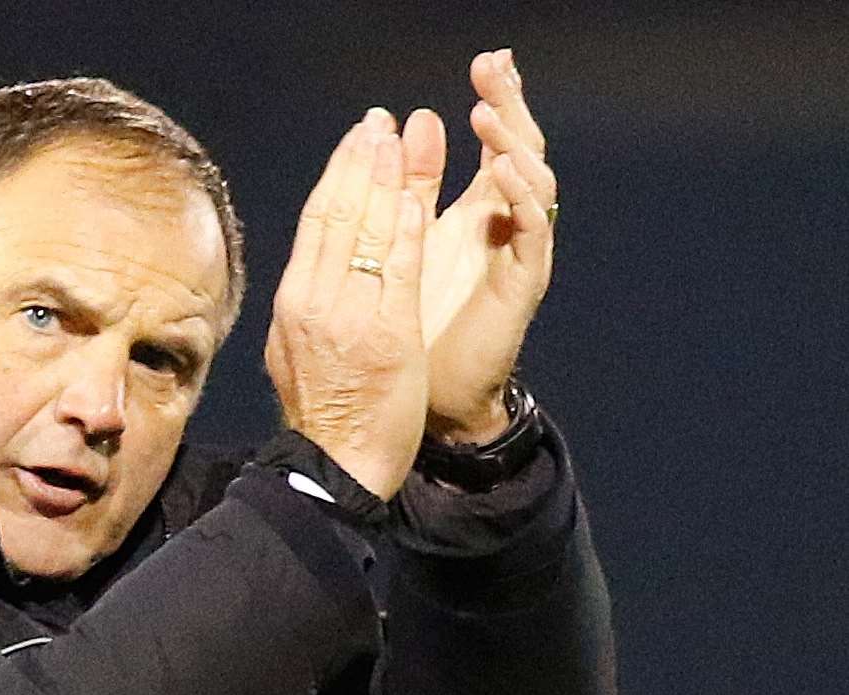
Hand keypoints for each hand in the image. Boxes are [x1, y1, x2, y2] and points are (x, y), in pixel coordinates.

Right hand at [265, 109, 428, 499]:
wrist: (333, 467)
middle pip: (338, 215)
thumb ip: (303, 309)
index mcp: (292, 304)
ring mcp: (348, 317)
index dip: (337, 176)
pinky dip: (406, 229)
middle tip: (380, 123)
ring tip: (404, 139)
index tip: (356, 141)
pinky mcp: (386, 335)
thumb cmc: (322, 416)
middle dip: (361, 162)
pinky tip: (418, 196)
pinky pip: (398, 270)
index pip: (316, 223)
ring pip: (366, 232)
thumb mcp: (293, 352)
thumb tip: (306, 275)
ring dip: (386, 179)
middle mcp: (314, 302)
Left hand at [405, 48, 557, 441]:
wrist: (429, 398)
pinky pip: (531, 231)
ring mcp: (517, 252)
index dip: (494, 100)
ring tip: (487, 112)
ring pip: (531, 182)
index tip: (488, 59)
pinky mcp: (521, 284)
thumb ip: (408, 196)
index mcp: (476, 212)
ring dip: (510, 144)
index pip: (491, 142)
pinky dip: (519, 198)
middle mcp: (502, 226)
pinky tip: (501, 171)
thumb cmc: (414, 330)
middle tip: (496, 63)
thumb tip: (405, 129)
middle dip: (509, 104)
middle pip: (518, 148)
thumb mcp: (401, 250)